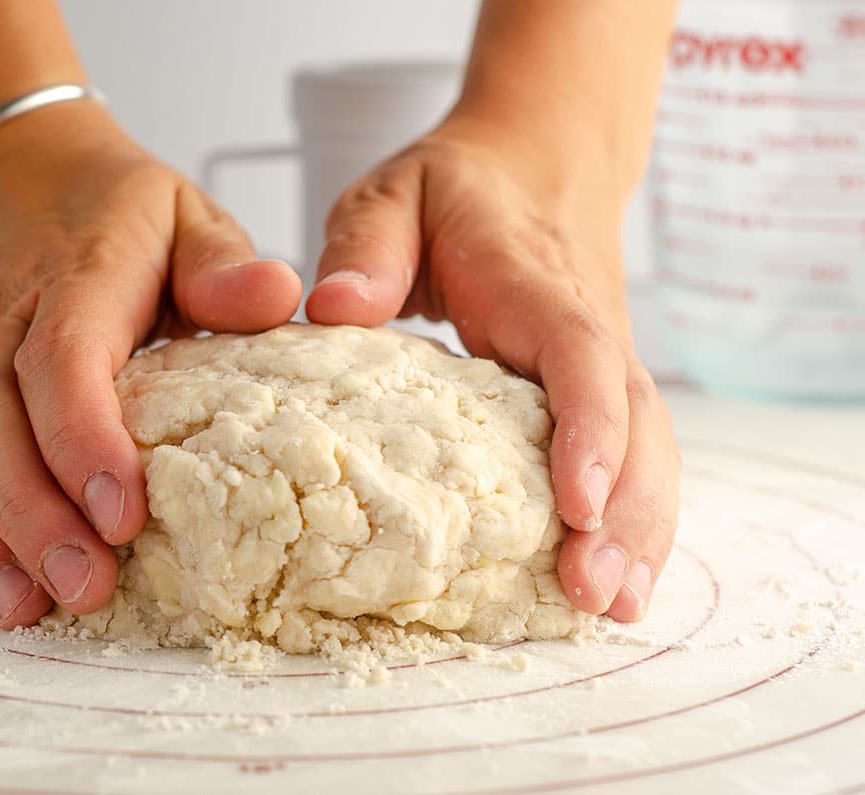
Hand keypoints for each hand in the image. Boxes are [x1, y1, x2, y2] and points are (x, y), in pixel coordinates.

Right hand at [0, 102, 300, 627]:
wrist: (9, 172)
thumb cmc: (112, 207)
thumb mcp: (184, 213)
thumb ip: (223, 262)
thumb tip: (278, 296)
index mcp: (72, 277)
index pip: (61, 360)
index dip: (82, 438)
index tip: (123, 514)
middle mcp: (0, 322)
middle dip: (33, 515)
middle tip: (86, 587)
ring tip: (28, 607)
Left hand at [305, 121, 679, 621]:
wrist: (537, 158)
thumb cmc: (456, 187)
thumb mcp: (392, 193)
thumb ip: (366, 244)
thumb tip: (335, 308)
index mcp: (533, 284)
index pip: (580, 355)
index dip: (589, 429)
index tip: (577, 504)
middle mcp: (587, 326)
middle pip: (636, 421)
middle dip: (626, 512)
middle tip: (595, 595)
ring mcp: (605, 359)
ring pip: (650, 447)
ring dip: (641, 529)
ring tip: (613, 608)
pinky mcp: (600, 385)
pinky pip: (636, 453)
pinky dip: (635, 518)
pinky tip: (617, 579)